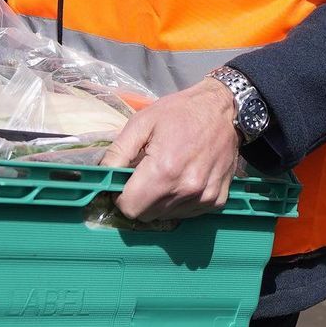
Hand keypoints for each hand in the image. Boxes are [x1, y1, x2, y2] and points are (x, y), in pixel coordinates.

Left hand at [99, 78, 240, 221]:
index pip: (130, 208)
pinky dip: (180, 202)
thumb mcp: (141, 122)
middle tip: (144, 176)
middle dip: (139, 200)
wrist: (222, 110)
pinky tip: (182, 179)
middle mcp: (185, 189)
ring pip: (167, 216)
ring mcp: (204, 198)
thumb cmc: (179, 112)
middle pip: (147, 215)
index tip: (124, 183)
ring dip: (159, 201)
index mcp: (164, 170)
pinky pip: (188, 214)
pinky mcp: (217, 201)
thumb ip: (118, 151)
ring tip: (166, 173)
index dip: (121, 197)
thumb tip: (103, 174)